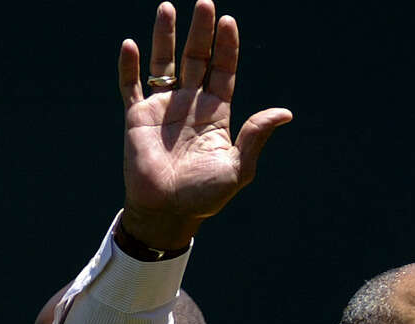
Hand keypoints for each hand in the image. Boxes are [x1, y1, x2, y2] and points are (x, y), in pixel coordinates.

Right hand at [119, 1, 292, 249]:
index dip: (226, 47)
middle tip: (204, 2)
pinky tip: (131, 44)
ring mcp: (163, 108)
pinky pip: (131, 86)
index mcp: (217, 114)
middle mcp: (191, 104)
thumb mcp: (238, 167)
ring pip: (164, 63)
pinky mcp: (137, 117)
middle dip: (201, 32)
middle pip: (197, 59)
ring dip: (165, 36)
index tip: (228, 21)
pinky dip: (129, 66)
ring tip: (167, 7)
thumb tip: (285, 112)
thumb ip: (256, 136)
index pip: (223, 71)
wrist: (168, 211)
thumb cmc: (205, 195)